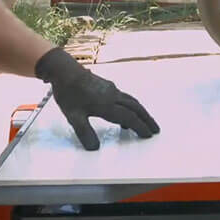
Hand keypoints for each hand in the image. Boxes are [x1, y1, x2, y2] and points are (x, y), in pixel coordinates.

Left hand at [34, 47, 160, 149]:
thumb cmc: (68, 93)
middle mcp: (113, 96)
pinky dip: (130, 106)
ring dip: (140, 111)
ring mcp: (110, 89)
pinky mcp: (106, 85)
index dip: (140, 127)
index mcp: (107, 105)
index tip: (149, 134)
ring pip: (131, 101)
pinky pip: (124, 97)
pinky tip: (123, 111)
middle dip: (146, 119)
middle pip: (135, 108)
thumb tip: (95, 149)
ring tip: (144, 122)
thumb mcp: (73, 116)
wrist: (64, 70)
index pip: (129, 117)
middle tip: (155, 129)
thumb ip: (85, 133)